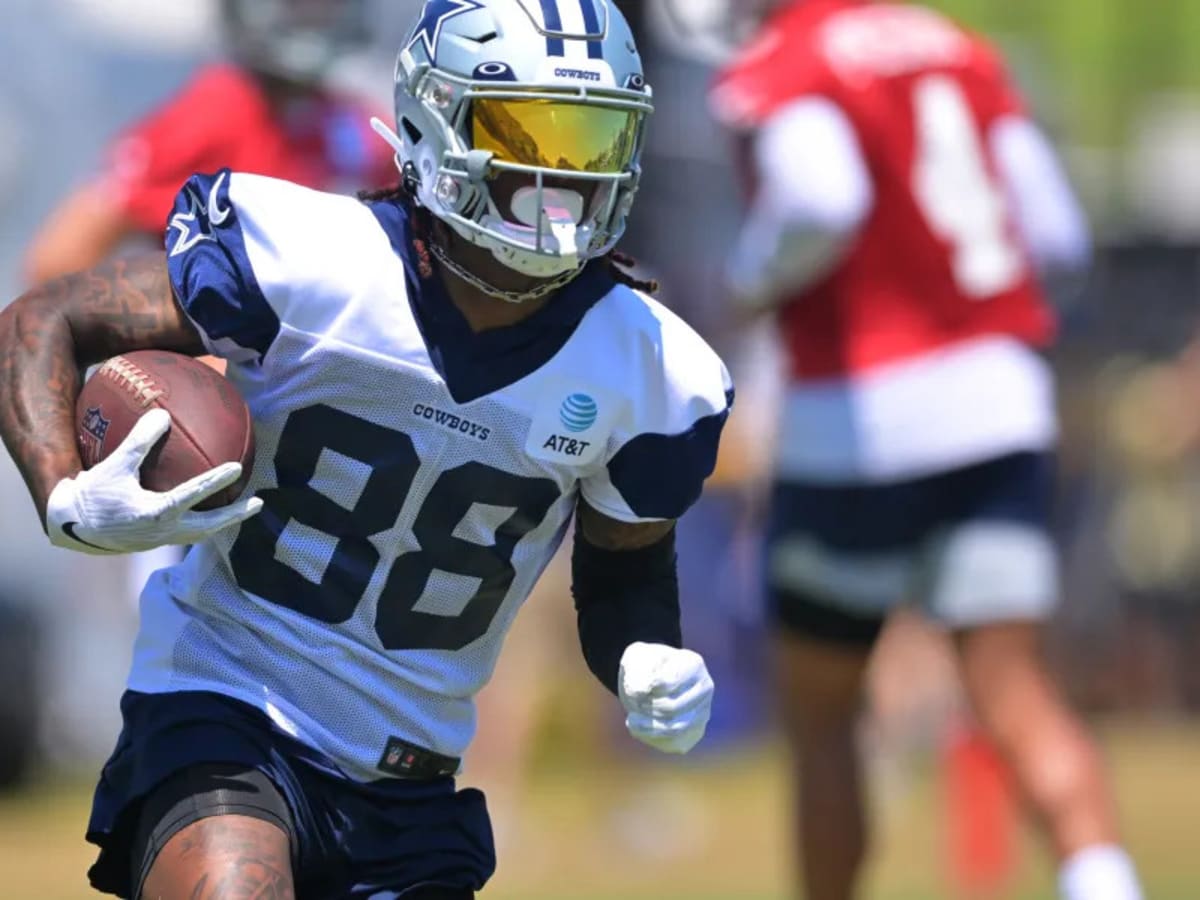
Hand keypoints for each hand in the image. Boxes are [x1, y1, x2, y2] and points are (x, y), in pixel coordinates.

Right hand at [45, 408, 261, 554]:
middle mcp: (164, 531)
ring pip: (200, 533)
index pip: (193, 494)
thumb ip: (139, 441)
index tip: (237, 468)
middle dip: (236, 515)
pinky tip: (207, 509)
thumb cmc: (93, 494)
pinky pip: (186, 532)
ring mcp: (161, 540)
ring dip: (222, 522)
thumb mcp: (114, 465)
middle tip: (259, 502)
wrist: (71, 528)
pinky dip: (202, 522)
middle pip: (210, 525)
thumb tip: (162, 414)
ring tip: (241, 509)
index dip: (216, 480)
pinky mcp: (155, 543)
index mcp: (156, 513)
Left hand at [619, 642, 713, 753]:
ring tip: (632, 719)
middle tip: (633, 703)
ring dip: (647, 726)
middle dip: (646, 708)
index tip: (632, 687)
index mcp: (693, 664)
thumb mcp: (635, 660)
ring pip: (674, 728)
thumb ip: (638, 672)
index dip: (643, 689)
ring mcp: (702, 712)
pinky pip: (674, 743)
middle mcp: (704, 688)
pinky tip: (638, 727)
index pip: (666, 683)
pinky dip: (651, 737)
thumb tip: (642, 692)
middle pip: (671, 707)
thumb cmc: (644, 666)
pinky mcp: (694, 733)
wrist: (650, 680)